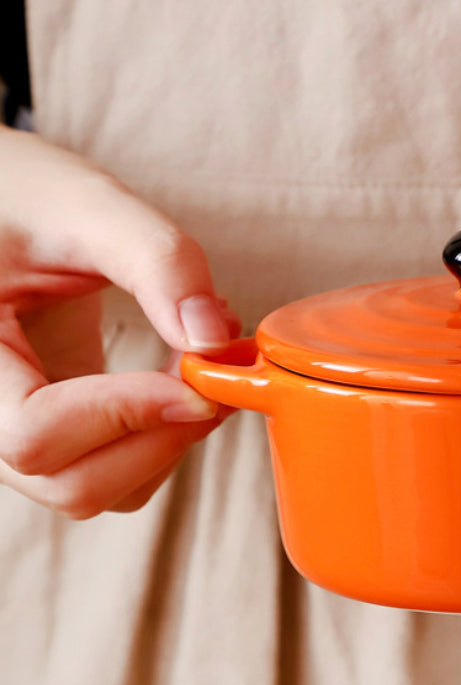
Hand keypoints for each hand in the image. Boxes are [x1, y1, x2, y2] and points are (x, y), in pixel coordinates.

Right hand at [0, 127, 237, 517]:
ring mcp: (7, 430)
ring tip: (193, 370)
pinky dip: (157, 443)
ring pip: (93, 491)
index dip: (125, 415)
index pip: (34, 437)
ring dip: (164, 445)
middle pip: (70, 485)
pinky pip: (105, 473)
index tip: (194, 375)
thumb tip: (216, 340)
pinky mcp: (48, 429)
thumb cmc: (20, 194)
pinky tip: (176, 383)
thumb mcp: (85, 203)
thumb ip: (157, 260)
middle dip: (158, 437)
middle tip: (210, 374)